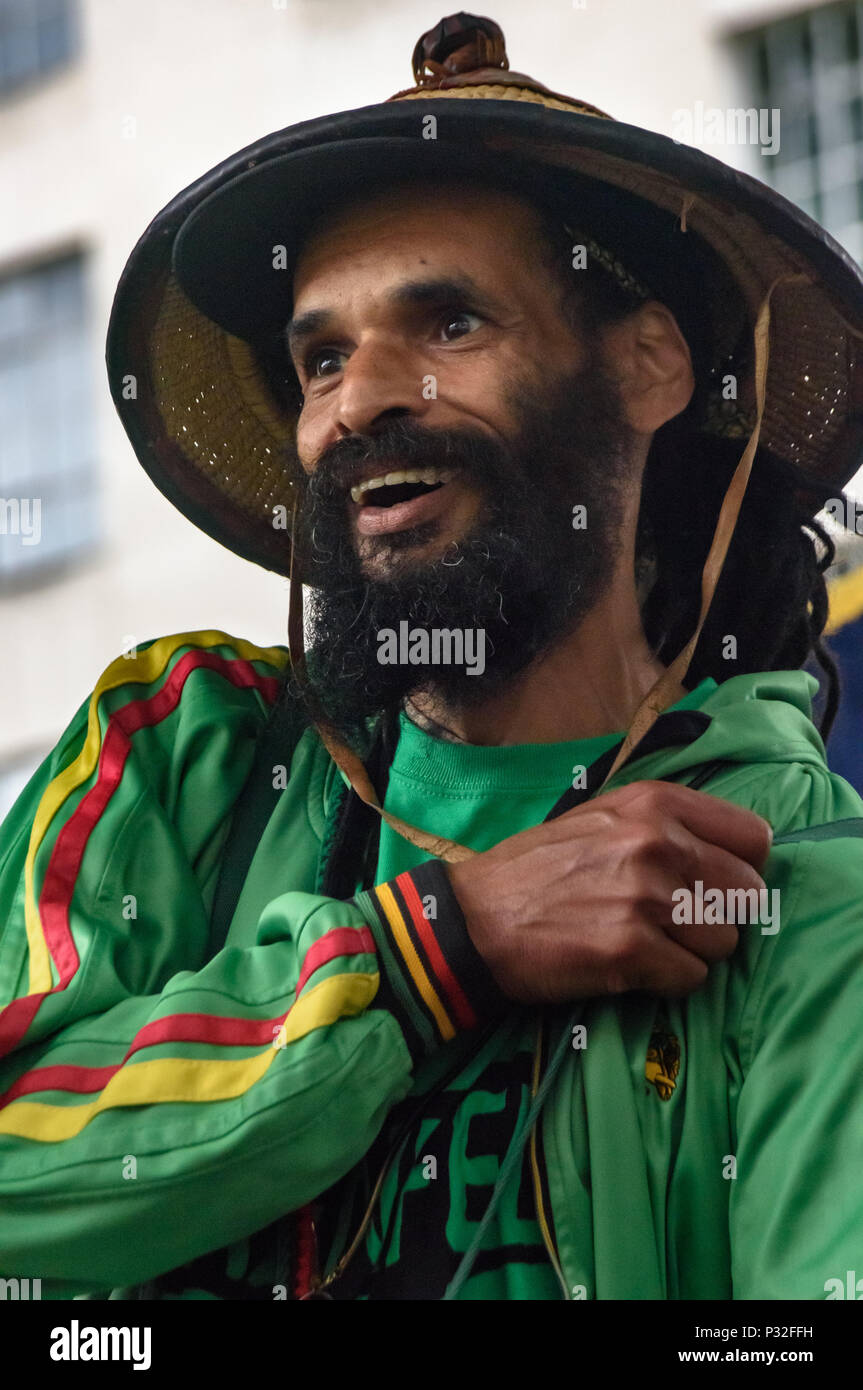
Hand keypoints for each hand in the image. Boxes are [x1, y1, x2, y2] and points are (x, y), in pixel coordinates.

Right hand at [445, 780, 772, 1002]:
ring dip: (693, 951)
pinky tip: (631, 966)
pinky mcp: (633, 951)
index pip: (755, 838)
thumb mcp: (602, 818)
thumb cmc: (538, 870)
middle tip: (678, 922)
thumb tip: (733, 856)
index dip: (742, 867)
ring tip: (647, 942)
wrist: (474, 919)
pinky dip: (668, 981)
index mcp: (655, 804)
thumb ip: (666, 826)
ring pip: (725, 942)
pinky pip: (692, 978)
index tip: (717, 883)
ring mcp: (647, 898)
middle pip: (748, 894)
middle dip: (721, 915)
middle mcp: (658, 843)